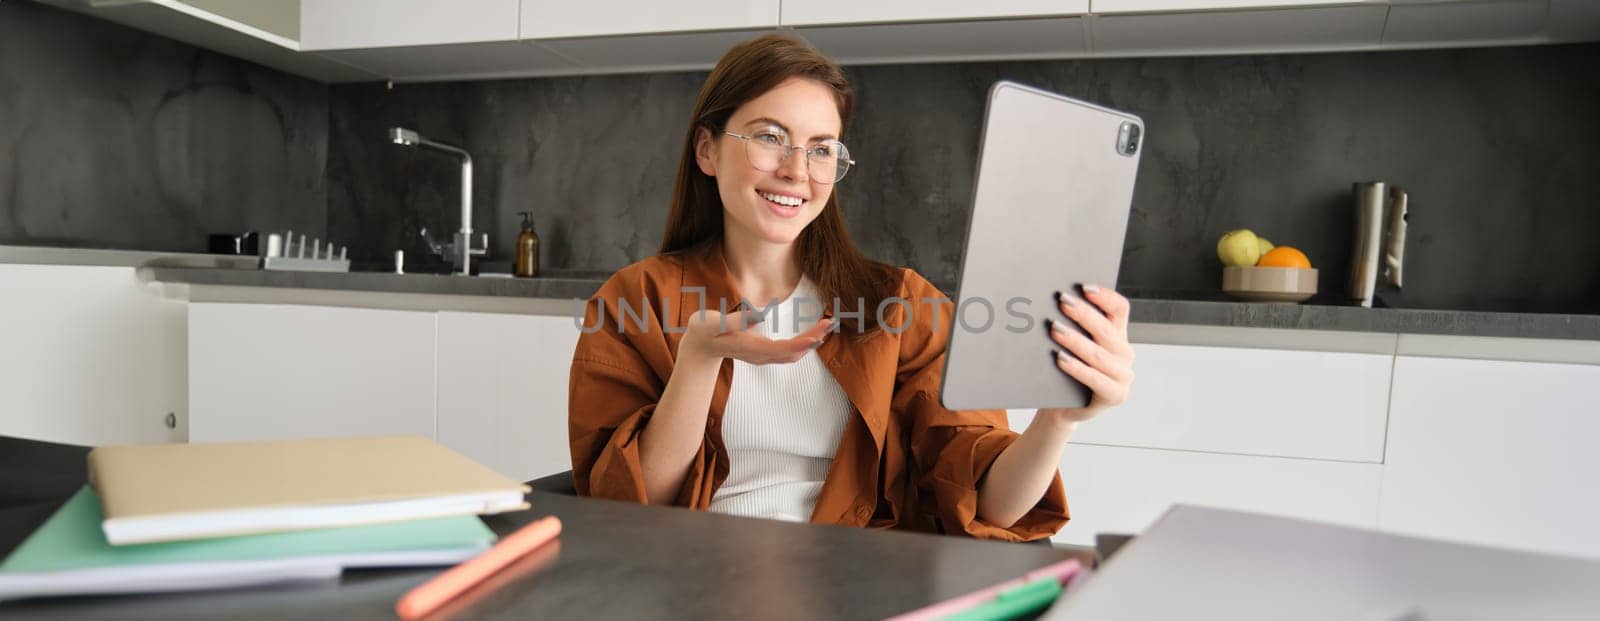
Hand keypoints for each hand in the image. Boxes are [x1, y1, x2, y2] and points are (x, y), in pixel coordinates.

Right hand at [679, 306, 832, 365]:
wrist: (699, 348)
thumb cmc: (704, 332)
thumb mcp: (711, 322)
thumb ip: (734, 319)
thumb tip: (759, 312)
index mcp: (751, 348)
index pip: (781, 349)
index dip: (801, 343)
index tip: (817, 335)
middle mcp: (761, 356)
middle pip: (793, 352)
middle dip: (813, 338)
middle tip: (830, 322)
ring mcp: (764, 356)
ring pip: (794, 354)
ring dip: (812, 341)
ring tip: (827, 325)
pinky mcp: (765, 353)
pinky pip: (790, 351)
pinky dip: (804, 342)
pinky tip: (814, 333)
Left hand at [1038, 284, 1134, 424]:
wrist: (1062, 406)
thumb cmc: (1064, 370)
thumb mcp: (1072, 344)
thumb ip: (1072, 324)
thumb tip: (1055, 299)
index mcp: (1118, 335)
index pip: (1120, 309)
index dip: (1104, 296)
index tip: (1082, 287)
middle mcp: (1125, 354)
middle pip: (1107, 329)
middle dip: (1083, 314)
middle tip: (1062, 302)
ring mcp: (1123, 377)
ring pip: (1099, 355)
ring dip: (1076, 340)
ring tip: (1055, 329)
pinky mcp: (1115, 396)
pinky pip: (1096, 379)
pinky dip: (1077, 368)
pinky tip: (1060, 359)